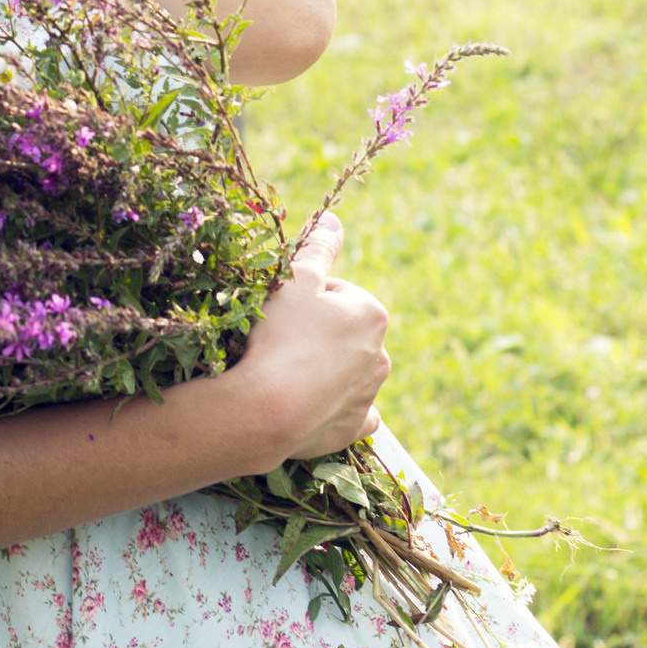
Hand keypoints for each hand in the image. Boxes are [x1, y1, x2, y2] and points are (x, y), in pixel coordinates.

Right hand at [232, 213, 390, 466]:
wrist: (265, 410)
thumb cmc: (280, 336)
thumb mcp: (295, 280)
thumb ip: (317, 247)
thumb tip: (333, 219)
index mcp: (372, 315)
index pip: (334, 295)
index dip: (303, 300)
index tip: (282, 315)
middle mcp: (381, 355)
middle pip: (341, 334)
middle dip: (316, 335)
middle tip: (279, 344)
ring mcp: (368, 395)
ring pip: (345, 372)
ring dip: (322, 369)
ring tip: (285, 374)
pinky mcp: (353, 428)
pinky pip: (351, 412)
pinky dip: (335, 407)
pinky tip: (313, 407)